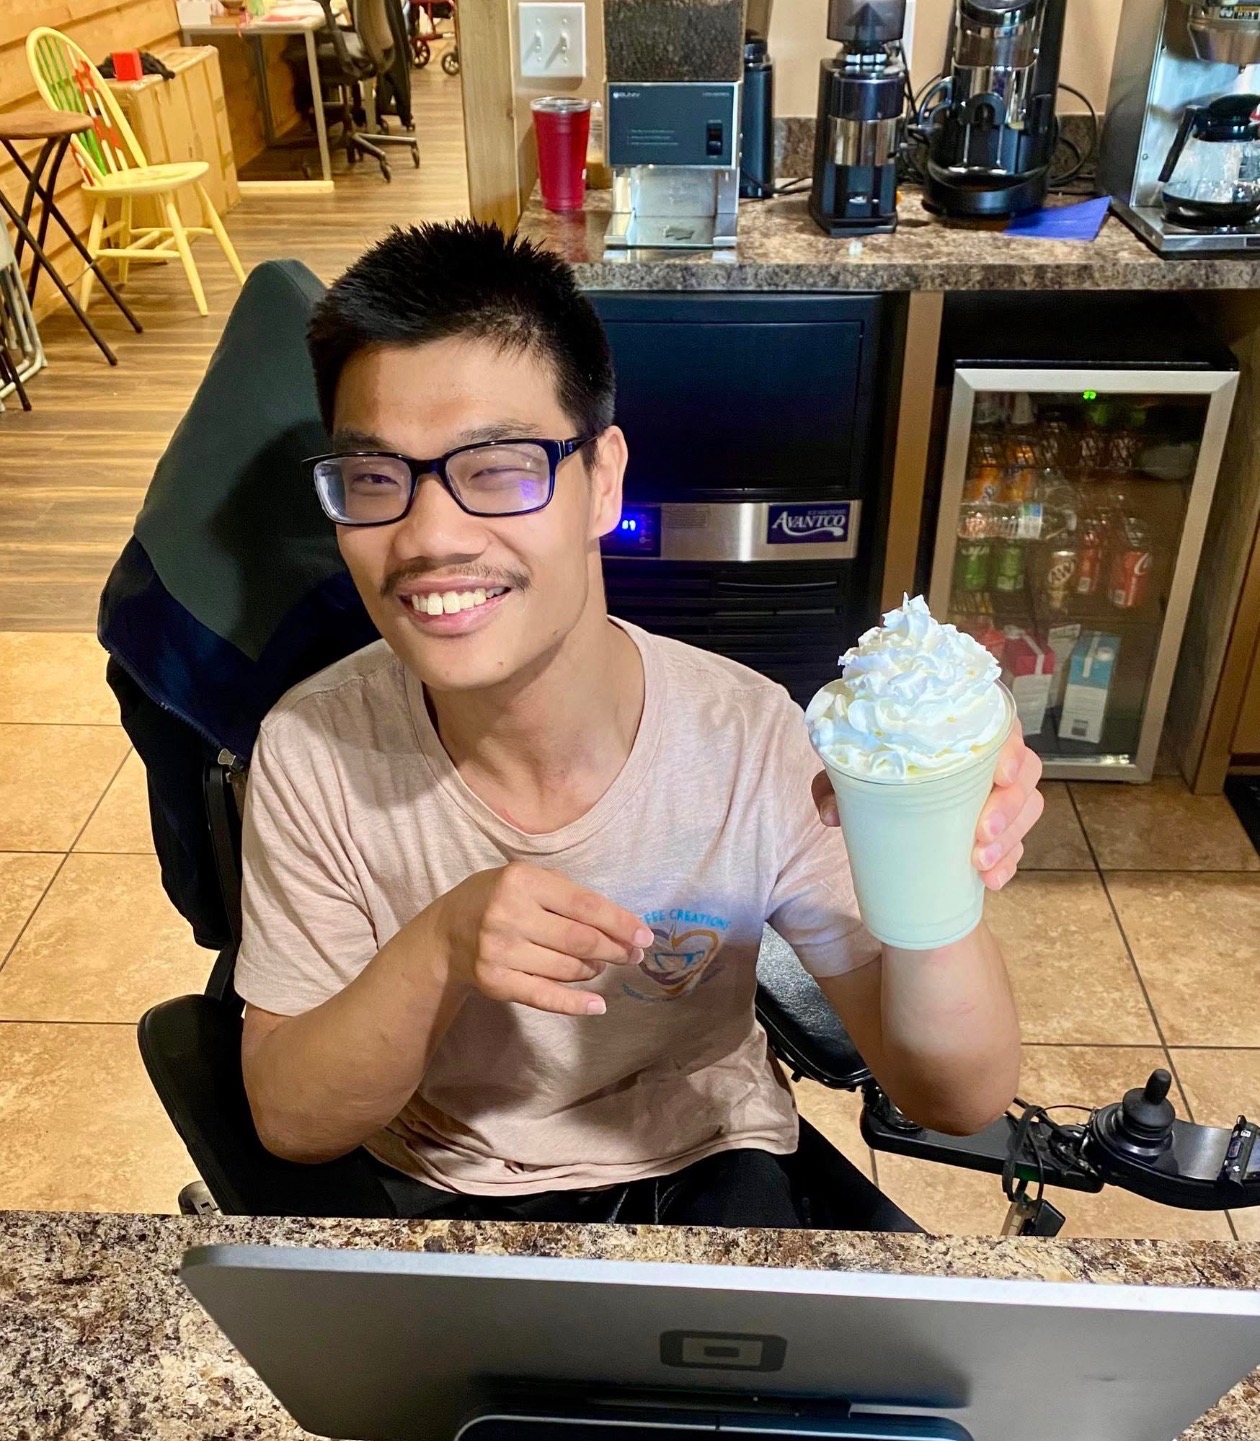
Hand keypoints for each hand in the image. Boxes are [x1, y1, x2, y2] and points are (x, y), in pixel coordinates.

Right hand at [430, 861, 651, 1016]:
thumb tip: (619, 923)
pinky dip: (576, 1004)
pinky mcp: (496, 983)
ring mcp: (500, 952)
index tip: (644, 937)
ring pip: (567, 969)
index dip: (620, 922)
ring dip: (593, 970)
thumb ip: (566, 891)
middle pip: (580, 940)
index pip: (584, 905)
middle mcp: (509, 915)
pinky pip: (545, 997)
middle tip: (632, 955)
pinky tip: (598, 1004)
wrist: (447, 933)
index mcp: (521, 881)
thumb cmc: (497, 899)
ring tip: (600, 965)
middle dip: (615, 950)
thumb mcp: (526, 878)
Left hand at [811, 730, 1043, 892]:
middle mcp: (990, 762)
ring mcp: (1001, 798)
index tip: (999, 775)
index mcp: (962, 734)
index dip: (1011, 750)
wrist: (881, 808)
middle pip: (1026, 775)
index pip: (1004, 730)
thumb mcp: (852, 775)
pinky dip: (1007, 864)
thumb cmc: (876, 778)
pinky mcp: (1000, 831)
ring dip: (1010, 839)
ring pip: (1028, 810)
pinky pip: (1017, 846)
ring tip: (979, 863)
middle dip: (1009, 807)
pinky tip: (990, 880)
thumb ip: (834, 784)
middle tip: (980, 833)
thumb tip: (831, 813)